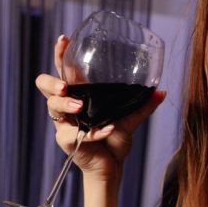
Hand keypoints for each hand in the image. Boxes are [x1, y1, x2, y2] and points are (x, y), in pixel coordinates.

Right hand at [34, 35, 165, 180]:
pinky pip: (74, 133)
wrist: (113, 167)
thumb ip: (143, 105)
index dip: (61, 54)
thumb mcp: (130, 119)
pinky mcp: (67, 140)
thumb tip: (162, 91)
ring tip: (80, 108)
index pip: (65, 69)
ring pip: (53, 107)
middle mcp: (68, 106)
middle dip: (51, 81)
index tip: (64, 39)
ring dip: (66, 105)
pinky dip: (95, 131)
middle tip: (65, 86)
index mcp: (80, 94)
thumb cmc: (115, 142)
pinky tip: (109, 130)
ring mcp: (65, 123)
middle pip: (45, 85)